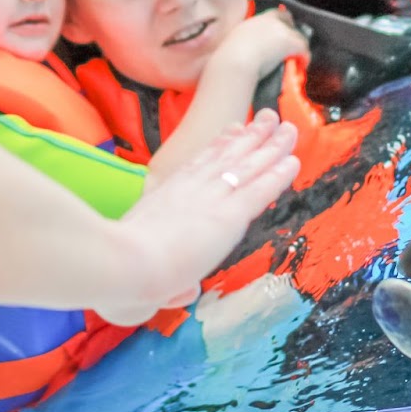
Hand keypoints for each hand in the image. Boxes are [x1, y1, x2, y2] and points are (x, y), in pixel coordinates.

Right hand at [103, 110, 298, 324]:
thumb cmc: (117, 274)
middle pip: (227, 158)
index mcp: (165, 200)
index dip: (219, 147)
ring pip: (247, 167)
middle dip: (250, 137)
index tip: (234, 130)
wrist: (119, 264)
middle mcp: (189, 192)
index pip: (198, 167)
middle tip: (267, 117)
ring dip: (271, 147)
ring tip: (288, 128)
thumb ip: (169, 286)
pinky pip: (259, 190)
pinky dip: (278, 175)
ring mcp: (209, 200)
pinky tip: (293, 161)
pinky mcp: (227, 216)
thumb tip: (184, 293)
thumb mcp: (143, 275)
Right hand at [216, 8, 309, 80]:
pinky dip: (304, 58)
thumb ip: (243, 39)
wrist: (236, 60)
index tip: (281, 30)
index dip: (281, 22)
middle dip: (291, 32)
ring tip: (296, 59)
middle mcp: (270, 21)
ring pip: (298, 36)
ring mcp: (282, 31)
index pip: (274, 14)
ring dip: (298, 47)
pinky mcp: (291, 43)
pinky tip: (301, 65)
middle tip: (290, 46)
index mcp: (255, 20)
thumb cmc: (229, 55)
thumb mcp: (234, 40)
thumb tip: (243, 48)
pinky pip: (304, 50)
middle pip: (288, 22)